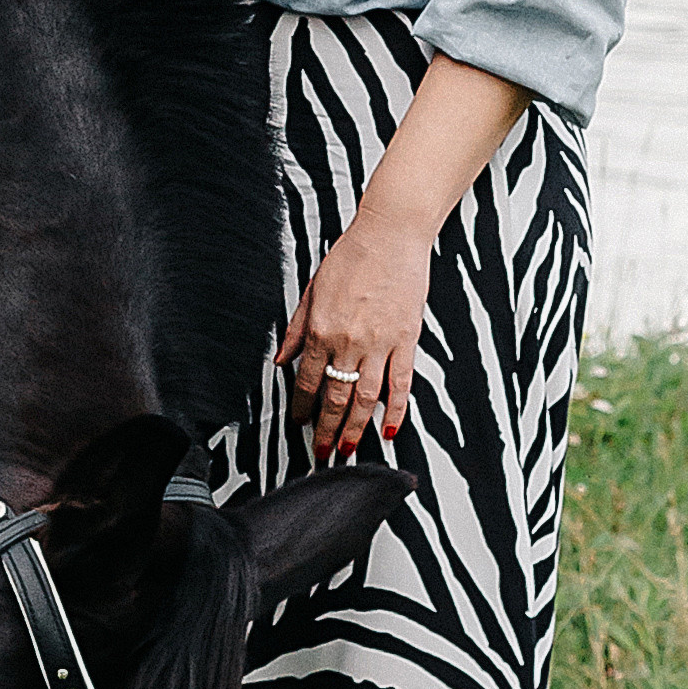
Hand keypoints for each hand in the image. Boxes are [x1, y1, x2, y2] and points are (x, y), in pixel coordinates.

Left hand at [276, 205, 429, 460]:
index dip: (302, 408)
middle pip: (335, 397)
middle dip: (326, 429)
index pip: (308, 381)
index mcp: (321, 329)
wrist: (390, 236)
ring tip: (349, 449)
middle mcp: (348, 342)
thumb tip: (281, 360)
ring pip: (366, 398)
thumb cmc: (351, 258)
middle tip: (323, 452)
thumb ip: (296, 329)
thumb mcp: (311, 290)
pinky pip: (401, 384)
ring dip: (355, 427)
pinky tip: (390, 429)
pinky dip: (396, 410)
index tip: (300, 425)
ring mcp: (380, 344)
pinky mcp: (406, 341)